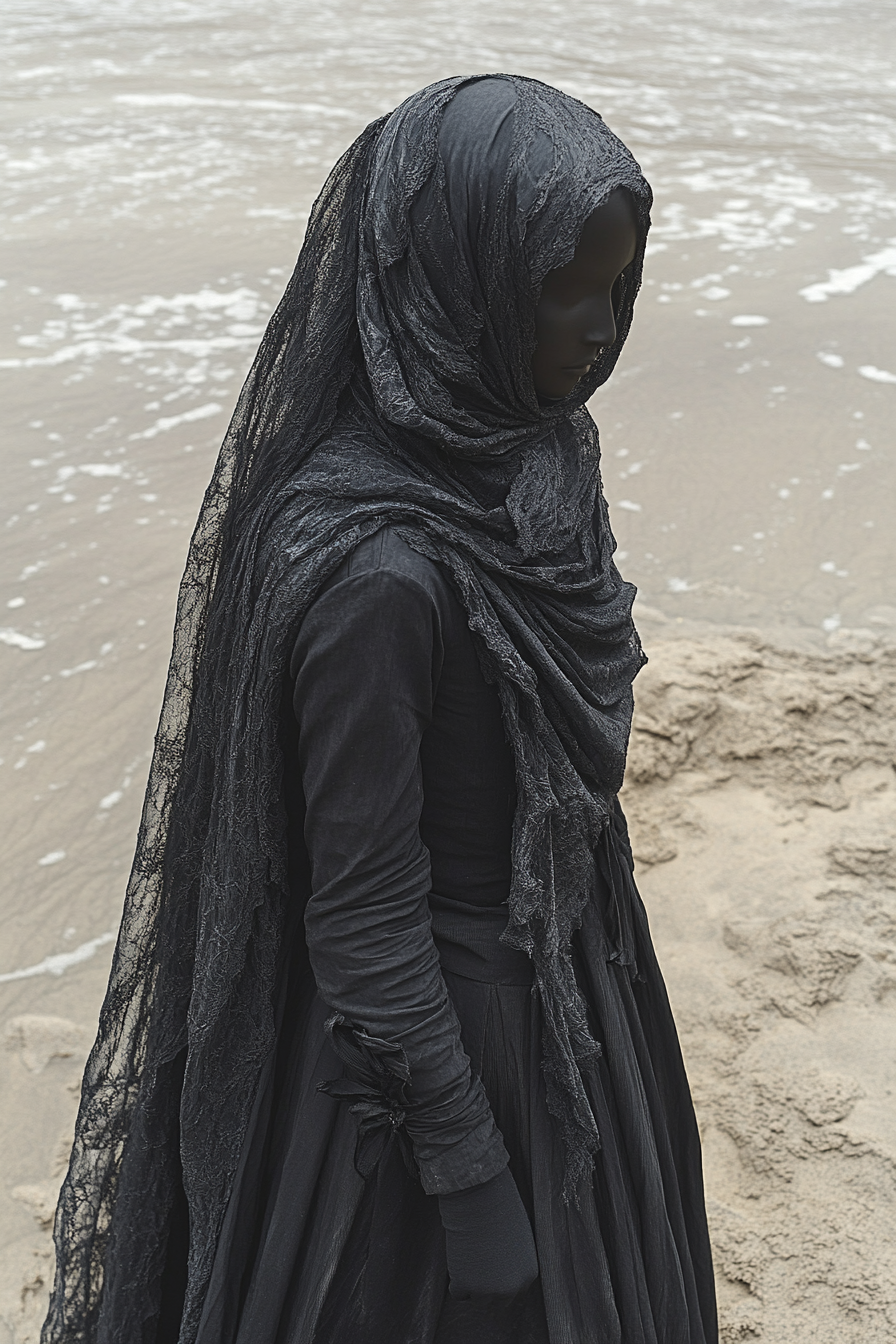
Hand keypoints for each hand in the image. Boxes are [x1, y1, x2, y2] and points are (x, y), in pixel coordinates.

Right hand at [438, 1166, 538, 1299]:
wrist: (481, 1197)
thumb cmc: (500, 1208)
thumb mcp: (521, 1239)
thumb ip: (516, 1261)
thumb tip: (504, 1270)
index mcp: (528, 1275)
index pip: (514, 1291)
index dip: (501, 1278)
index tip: (492, 1264)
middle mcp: (511, 1289)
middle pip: (496, 1301)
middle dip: (487, 1285)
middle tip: (479, 1261)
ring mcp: (487, 1290)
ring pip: (476, 1298)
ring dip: (471, 1281)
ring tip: (471, 1253)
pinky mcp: (465, 1286)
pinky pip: (457, 1293)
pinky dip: (455, 1279)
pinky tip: (461, 1256)